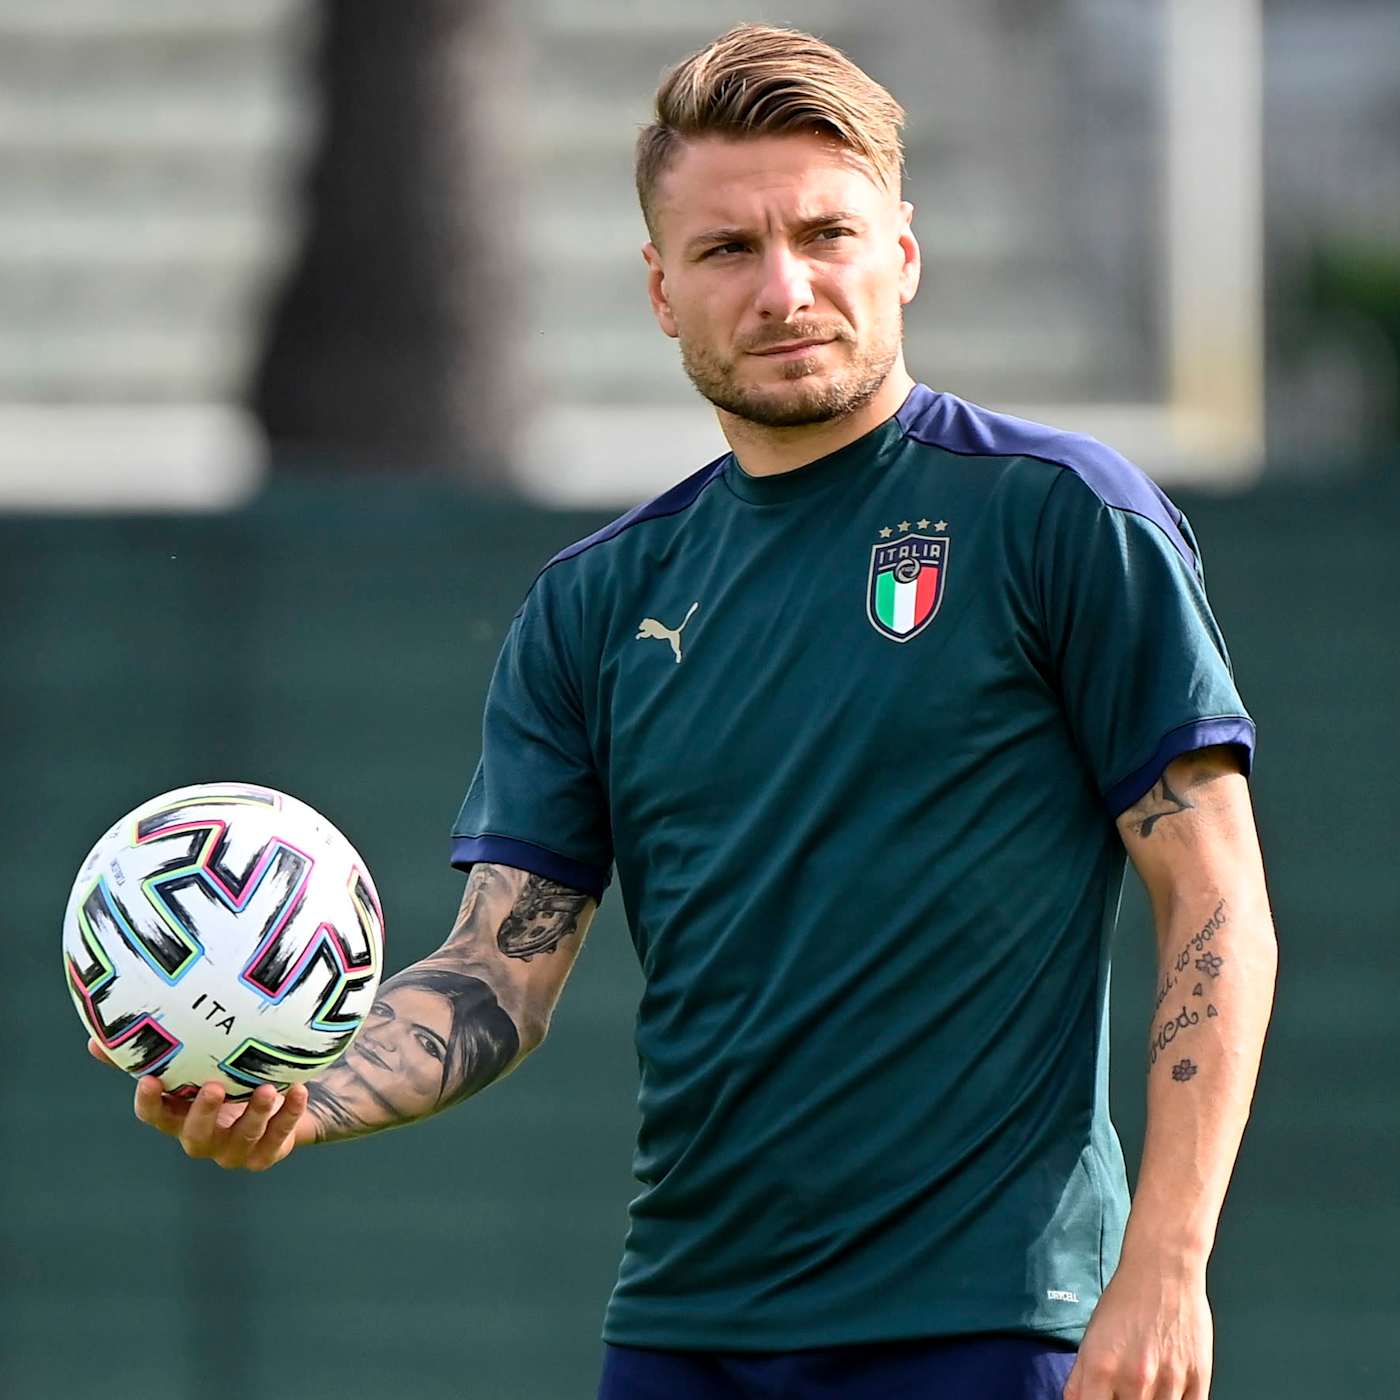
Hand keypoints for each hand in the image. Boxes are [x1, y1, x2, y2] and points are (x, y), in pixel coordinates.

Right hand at [88, 1037, 313, 1170]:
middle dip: (203, 1113)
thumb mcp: (195, 1065)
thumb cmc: (225, 1079)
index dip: (150, 1102)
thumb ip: (156, 1051)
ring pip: (243, 1137)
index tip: (149, 1079)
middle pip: (196, 1134)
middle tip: (214, 1087)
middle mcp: (204, 1138)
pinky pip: (279, 1136)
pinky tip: (299, 1090)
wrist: (275, 1105)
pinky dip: (289, 1114)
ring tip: (269, 1089)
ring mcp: (235, 1150)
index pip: (156, 1116)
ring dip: (255, 1113)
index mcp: (180, 1117)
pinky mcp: (267, 1153)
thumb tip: (98, 1036)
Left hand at [1063, 1254, 1212, 1398]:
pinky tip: (1167, 1391)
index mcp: (1102, 1368)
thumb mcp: (1090, 1337)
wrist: (1163, 1270)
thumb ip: (1080, 1379)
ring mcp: (1169, 1382)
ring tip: (1147, 1386)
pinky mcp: (1199, 1380)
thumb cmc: (1127, 1300)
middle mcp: (1135, 1379)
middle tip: (1124, 1391)